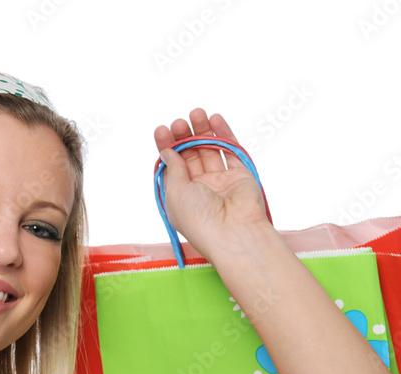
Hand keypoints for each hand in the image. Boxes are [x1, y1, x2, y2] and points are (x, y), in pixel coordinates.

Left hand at [153, 109, 268, 260]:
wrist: (233, 232)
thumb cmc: (199, 219)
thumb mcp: (175, 193)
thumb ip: (173, 169)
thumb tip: (168, 152)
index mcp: (180, 197)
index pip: (171, 167)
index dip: (166, 147)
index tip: (161, 130)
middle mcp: (199, 189)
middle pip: (190, 156)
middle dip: (183, 136)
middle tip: (179, 122)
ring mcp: (220, 181)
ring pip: (209, 150)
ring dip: (202, 131)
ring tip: (196, 113)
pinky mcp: (239, 174)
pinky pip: (230, 150)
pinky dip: (223, 134)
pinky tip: (214, 119)